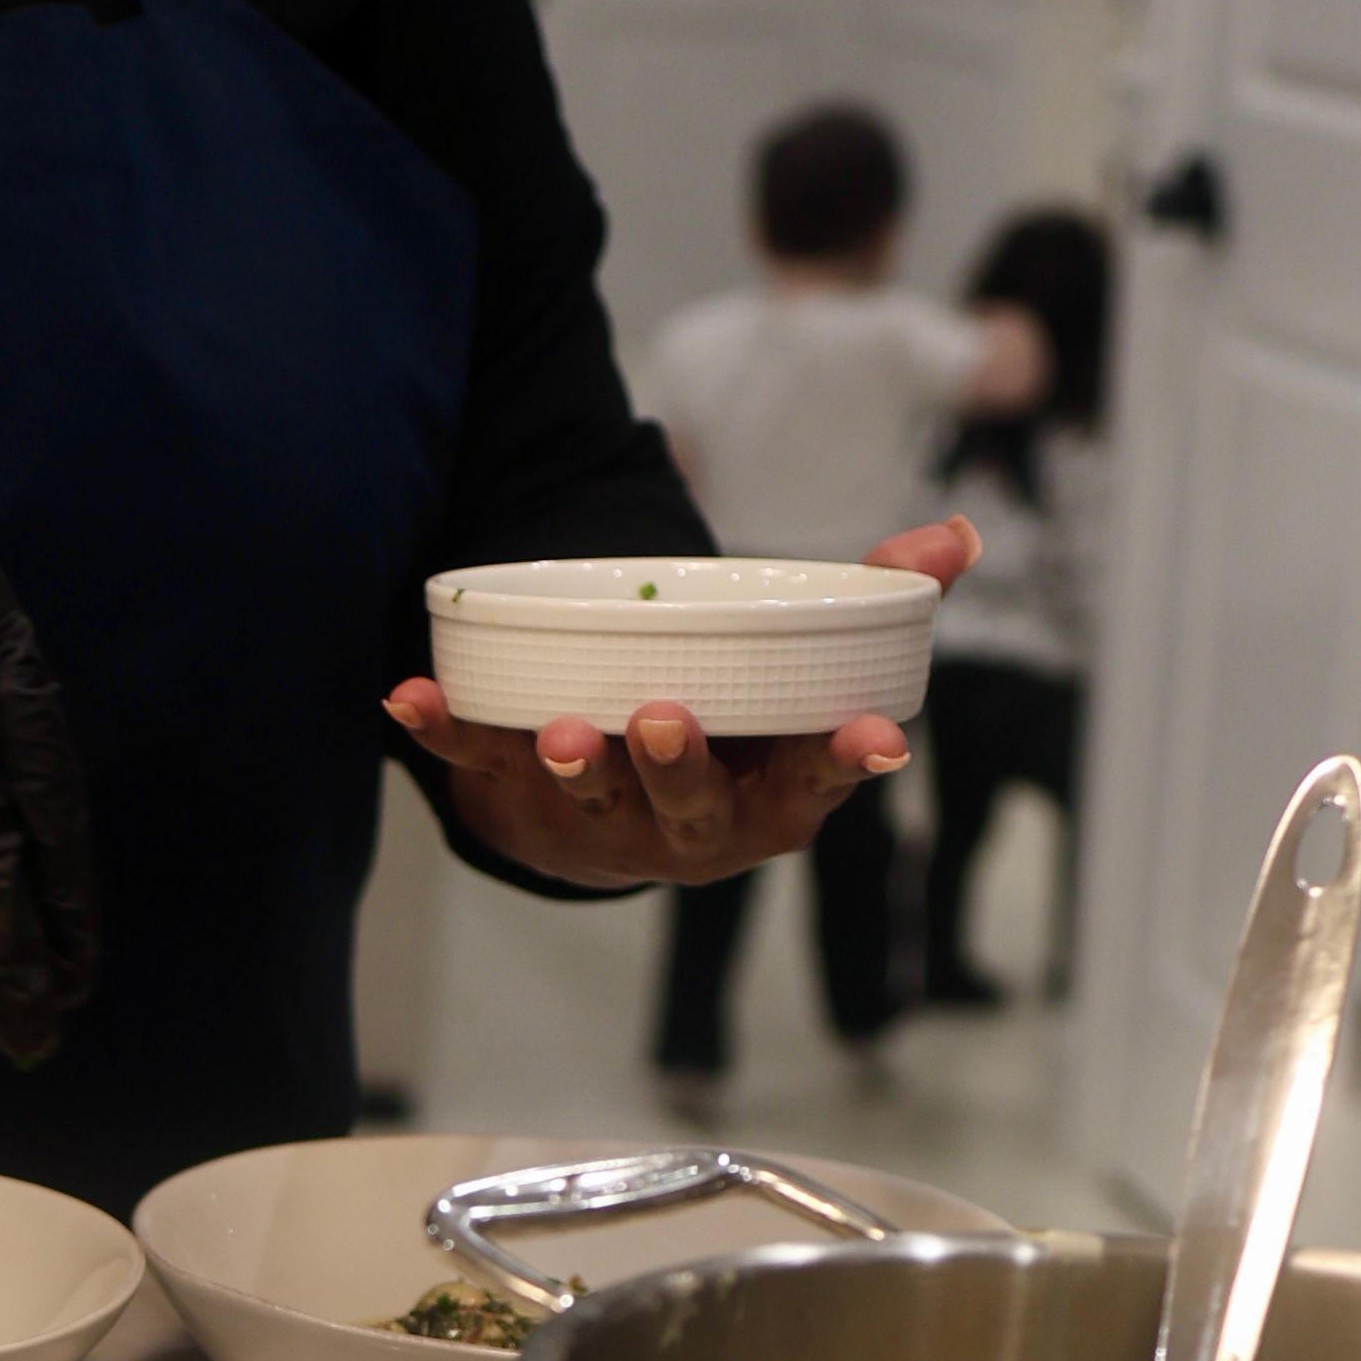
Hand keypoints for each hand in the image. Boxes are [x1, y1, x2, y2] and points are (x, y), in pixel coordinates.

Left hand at [382, 522, 970, 889]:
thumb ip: (873, 603)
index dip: (845, 759)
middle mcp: (691, 824)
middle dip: (677, 768)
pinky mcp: (521, 797)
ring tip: (557, 729)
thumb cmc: (733, 730)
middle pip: (691, 806)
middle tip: (662, 718)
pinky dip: (445, 731)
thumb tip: (955, 535)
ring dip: (572, 765)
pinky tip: (405, 697)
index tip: (875, 740)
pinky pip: (477, 767)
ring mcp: (604, 818)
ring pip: (589, 799)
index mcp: (774, 795)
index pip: (819, 777)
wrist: (614, 813)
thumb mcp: (803, 674)